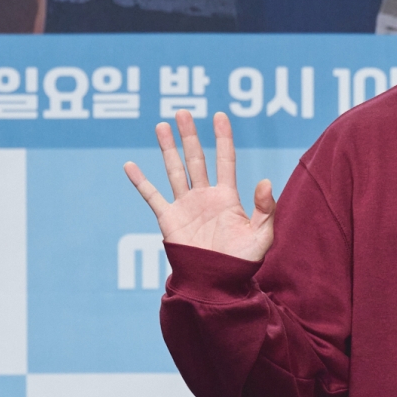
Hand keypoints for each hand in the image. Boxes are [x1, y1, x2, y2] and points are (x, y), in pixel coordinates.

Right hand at [124, 110, 275, 263]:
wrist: (217, 285)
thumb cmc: (242, 264)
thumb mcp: (261, 236)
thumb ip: (265, 209)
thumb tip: (265, 181)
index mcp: (227, 197)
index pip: (225, 160)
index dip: (223, 138)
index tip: (220, 116)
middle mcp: (205, 197)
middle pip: (196, 159)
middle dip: (189, 136)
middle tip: (183, 112)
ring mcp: (185, 206)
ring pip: (174, 170)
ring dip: (167, 148)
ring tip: (161, 125)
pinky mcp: (169, 220)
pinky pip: (152, 197)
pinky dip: (141, 182)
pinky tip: (130, 166)